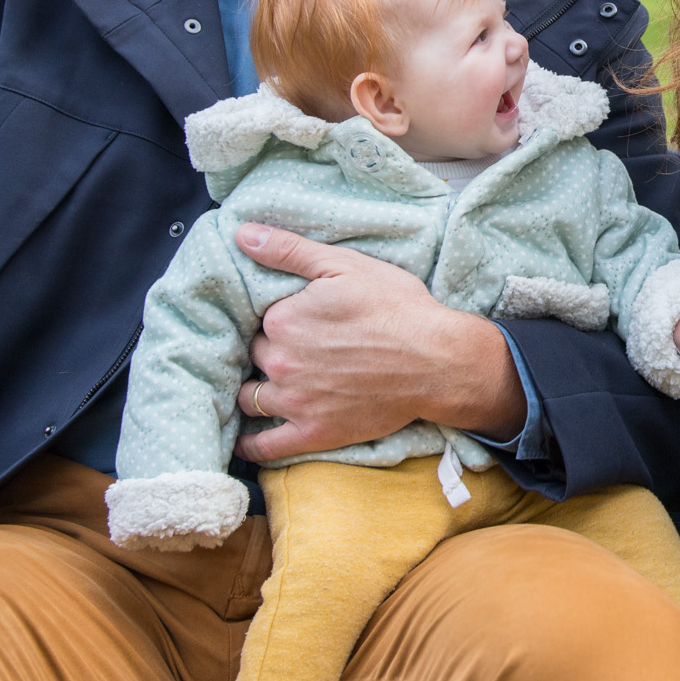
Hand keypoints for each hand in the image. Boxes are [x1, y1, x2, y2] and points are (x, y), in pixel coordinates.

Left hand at [232, 223, 523, 459]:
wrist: (438, 361)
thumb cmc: (398, 308)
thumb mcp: (346, 264)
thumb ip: (289, 250)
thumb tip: (241, 233)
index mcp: (282, 320)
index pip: (257, 319)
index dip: (275, 318)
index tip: (294, 318)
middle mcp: (280, 362)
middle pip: (254, 356)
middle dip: (267, 351)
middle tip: (294, 347)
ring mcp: (295, 402)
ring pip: (250, 398)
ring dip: (254, 391)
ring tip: (264, 385)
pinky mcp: (313, 433)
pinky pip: (265, 447)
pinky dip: (251, 445)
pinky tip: (247, 441)